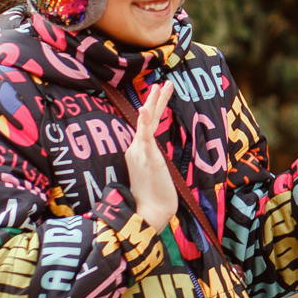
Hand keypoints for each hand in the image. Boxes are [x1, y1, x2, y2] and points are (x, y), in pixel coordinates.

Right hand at [126, 80, 177, 230]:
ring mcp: (140, 152)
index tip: (158, 95)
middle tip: (162, 83)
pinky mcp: (147, 157)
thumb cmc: (153, 198)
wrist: (150, 213)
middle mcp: (135, 149)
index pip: (145, 126)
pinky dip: (144, 121)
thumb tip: (156, 160)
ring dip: (154, 102)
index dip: (152, 110)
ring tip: (161, 86)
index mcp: (137, 152)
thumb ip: (152, 163)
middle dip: (155, 100)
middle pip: (145, 119)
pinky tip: (145, 108)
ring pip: (147, 121)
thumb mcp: (154, 174)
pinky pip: (145, 135)